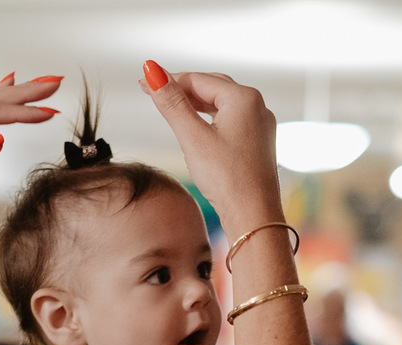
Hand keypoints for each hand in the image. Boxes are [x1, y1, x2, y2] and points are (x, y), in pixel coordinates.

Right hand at [139, 62, 281, 232]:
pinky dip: (210, 119)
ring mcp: (260, 125)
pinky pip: (230, 121)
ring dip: (195, 104)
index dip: (168, 81)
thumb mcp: (192, 137)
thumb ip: (172, 104)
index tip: (141, 84)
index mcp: (244, 98)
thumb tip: (152, 71)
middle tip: (153, 92)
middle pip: (211, 88)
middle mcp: (257, 106)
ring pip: (221, 105)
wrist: (254, 216)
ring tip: (171, 107)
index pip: (198, 80)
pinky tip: (197, 127)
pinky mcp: (258, 143)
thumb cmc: (227, 179)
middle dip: (182, 89)